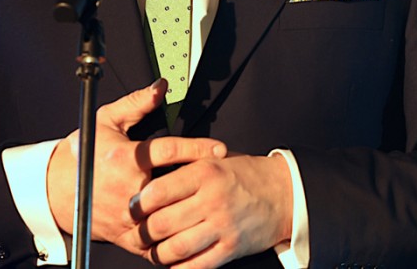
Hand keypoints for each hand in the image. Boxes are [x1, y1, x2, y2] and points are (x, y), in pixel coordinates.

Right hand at [46, 79, 226, 254]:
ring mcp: (126, 215)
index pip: (168, 151)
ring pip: (167, 218)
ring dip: (189, 211)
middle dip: (198, 184)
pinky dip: (174, 239)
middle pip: (173, 187)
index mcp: (124, 159)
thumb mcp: (106, 121)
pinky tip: (190, 229)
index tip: (219, 148)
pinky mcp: (125, 235)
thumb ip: (136, 103)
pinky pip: (155, 243)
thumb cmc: (84, 153)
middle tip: (220, 179)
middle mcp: (126, 188)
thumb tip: (160, 87)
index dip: (196, 148)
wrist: (56, 189)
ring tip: (211, 204)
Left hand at [128, 151, 293, 267]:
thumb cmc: (245, 174)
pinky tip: (174, 261)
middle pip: (161, 223)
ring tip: (154, 249)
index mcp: (205, 173)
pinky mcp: (231, 247)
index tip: (132, 209)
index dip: (138, 204)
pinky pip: (197, 265)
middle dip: (143, 232)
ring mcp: (222, 226)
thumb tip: (148, 172)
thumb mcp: (216, 158)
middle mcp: (212, 199)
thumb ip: (185, 164)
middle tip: (139, 232)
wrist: (284, 193)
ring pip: (175, 248)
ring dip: (158, 253)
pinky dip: (180, 267)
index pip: (158, 192)